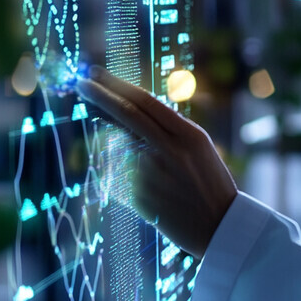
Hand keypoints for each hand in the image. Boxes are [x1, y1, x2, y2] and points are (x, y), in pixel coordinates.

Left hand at [76, 66, 237, 258]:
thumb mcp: (198, 144)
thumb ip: (168, 127)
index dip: (117, 85)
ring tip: (157, 167)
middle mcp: (167, 151)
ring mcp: (150, 174)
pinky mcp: (137, 196)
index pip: (144, 102)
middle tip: (81, 82)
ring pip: (121, 145)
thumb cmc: (209, 180)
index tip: (96, 74)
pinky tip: (156, 189)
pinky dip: (128, 173)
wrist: (218, 226)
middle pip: (125, 114)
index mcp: (187, 135)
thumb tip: (127, 109)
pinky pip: (122, 174)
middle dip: (99, 95)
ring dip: (123, 144)